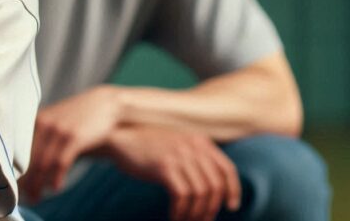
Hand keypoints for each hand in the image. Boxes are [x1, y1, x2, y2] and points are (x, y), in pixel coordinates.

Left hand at [19, 85, 122, 202]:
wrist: (105, 104)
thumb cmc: (79, 117)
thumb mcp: (56, 119)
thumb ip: (42, 135)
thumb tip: (27, 161)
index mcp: (36, 119)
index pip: (20, 149)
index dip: (16, 169)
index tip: (15, 185)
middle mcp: (44, 123)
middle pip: (29, 158)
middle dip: (26, 180)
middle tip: (26, 196)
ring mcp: (59, 129)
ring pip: (43, 162)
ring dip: (38, 183)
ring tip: (36, 196)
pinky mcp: (74, 137)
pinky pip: (61, 162)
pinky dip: (56, 178)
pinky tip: (55, 188)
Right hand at [104, 125, 240, 220]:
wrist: (117, 137)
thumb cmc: (143, 144)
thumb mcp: (175, 144)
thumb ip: (193, 156)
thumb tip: (209, 186)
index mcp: (199, 140)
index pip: (227, 168)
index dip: (232, 190)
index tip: (230, 206)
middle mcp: (193, 146)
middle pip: (215, 185)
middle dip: (211, 208)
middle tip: (202, 220)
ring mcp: (179, 155)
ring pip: (200, 193)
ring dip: (194, 213)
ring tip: (186, 220)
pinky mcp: (164, 166)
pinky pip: (182, 196)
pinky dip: (180, 211)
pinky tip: (173, 216)